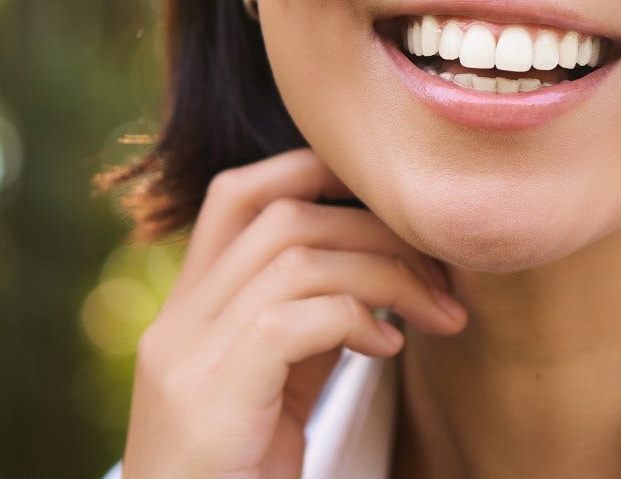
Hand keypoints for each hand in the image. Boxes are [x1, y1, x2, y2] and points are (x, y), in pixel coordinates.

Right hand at [119, 147, 467, 478]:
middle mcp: (177, 322)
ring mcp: (186, 356)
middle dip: (377, 229)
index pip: (239, 196)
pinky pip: (295, 319)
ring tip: (436, 313)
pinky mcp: (210, 395)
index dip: (316, 172)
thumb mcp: (278, 388)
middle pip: (282, 216)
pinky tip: (389, 350)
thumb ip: (310, 324)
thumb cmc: (243, 476)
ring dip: (386, 275)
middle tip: (443, 271)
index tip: (393, 202)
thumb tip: (383, 270)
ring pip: (297, 260)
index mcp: (188, 311)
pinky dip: (356, 319)